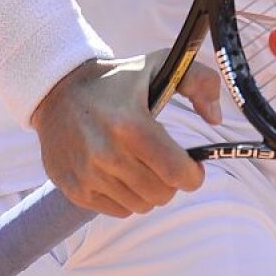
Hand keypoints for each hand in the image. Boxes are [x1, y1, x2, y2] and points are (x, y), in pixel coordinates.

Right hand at [31, 49, 223, 216]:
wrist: (59, 91)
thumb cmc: (117, 80)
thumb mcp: (161, 65)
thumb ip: (199, 81)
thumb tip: (216, 118)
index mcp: (131, 125)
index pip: (176, 172)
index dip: (193, 175)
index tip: (194, 167)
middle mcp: (107, 154)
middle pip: (161, 193)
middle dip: (172, 181)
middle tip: (167, 162)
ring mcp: (88, 175)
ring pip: (141, 205)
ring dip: (150, 190)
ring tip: (143, 165)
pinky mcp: (74, 190)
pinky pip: (117, 211)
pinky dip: (127, 197)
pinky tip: (123, 173)